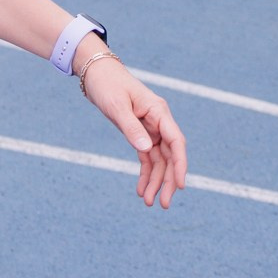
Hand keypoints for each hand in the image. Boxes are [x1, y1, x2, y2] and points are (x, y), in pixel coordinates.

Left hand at [75, 48, 187, 206]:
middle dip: (168, 180)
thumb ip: (131, 128)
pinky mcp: (140, 133)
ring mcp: (150, 128)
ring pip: (159, 160)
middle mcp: (159, 121)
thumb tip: (146, 148)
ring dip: (156, 181)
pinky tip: (140, 189)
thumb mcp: (116, 106)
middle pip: (170, 155)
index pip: (176, 142)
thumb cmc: (107, 85)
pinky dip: (145, 173)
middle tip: (164, 204)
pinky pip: (147, 157)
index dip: (180, 164)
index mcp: (159, 112)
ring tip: (148, 202)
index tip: (181, 185)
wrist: (96, 73)